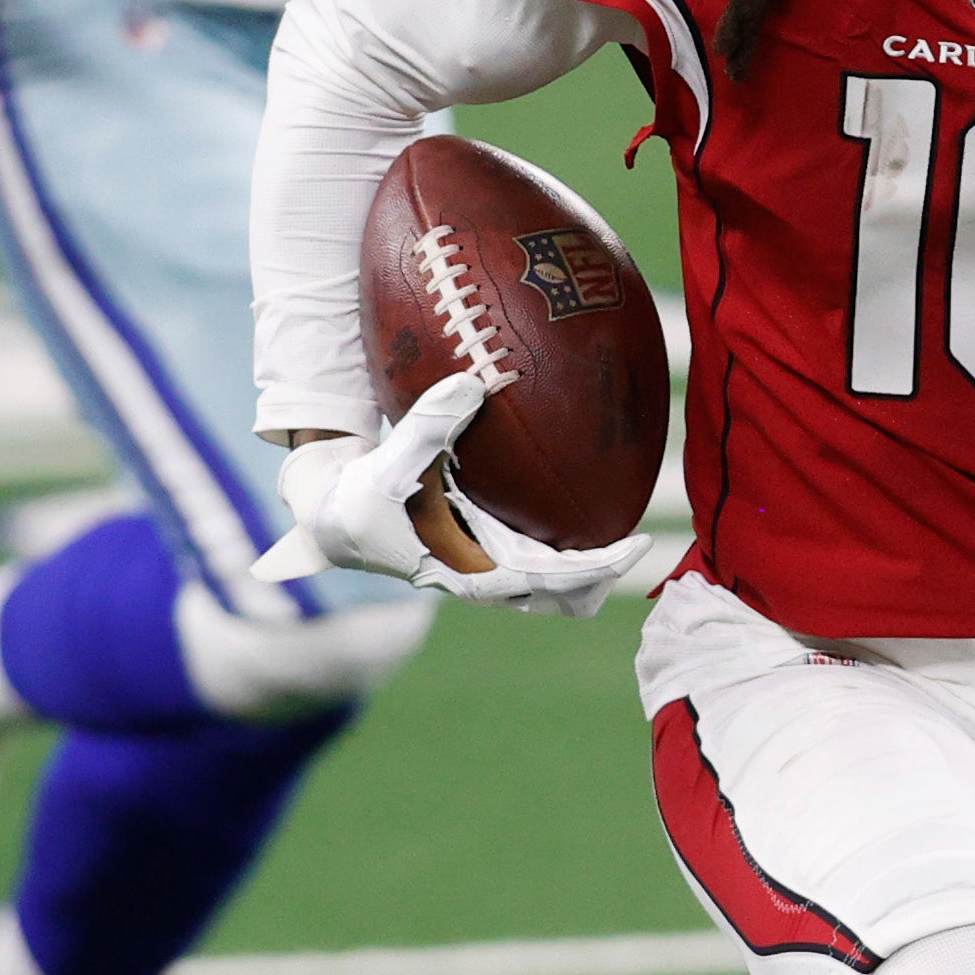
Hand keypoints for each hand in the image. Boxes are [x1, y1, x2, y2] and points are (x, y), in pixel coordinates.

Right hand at [263, 380, 642, 613]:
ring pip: (555, 586)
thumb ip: (430, 423)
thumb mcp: (392, 461)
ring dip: (585, 569)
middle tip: (641, 539)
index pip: (556, 579)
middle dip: (605, 575)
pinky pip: (537, 560)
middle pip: (569, 595)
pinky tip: (576, 511)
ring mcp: (488, 571)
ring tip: (621, 532)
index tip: (640, 545)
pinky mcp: (483, 554)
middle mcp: (490, 578)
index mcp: (476, 572)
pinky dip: (562, 550)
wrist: (334, 522)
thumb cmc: (363, 499)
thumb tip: (472, 380)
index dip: (602, 566)